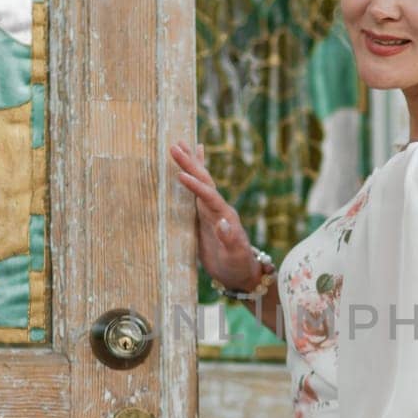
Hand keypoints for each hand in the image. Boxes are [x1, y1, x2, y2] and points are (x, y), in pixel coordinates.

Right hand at [168, 142, 260, 291]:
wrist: (241, 274)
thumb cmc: (239, 267)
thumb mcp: (235, 256)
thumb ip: (230, 240)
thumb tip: (223, 222)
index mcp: (224, 216)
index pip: (208, 196)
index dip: (195, 186)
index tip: (181, 175)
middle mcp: (217, 209)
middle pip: (204, 181)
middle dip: (190, 164)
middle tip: (175, 145)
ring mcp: (210, 212)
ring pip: (201, 182)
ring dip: (192, 163)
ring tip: (182, 143)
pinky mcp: (203, 218)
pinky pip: (196, 193)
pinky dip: (192, 178)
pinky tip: (187, 168)